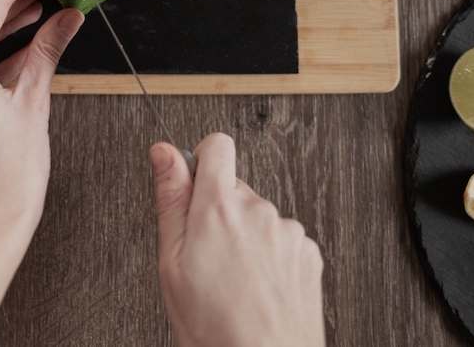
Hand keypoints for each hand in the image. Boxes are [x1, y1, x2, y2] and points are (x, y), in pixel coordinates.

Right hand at [151, 133, 325, 346]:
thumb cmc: (215, 328)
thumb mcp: (172, 264)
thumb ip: (171, 200)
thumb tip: (164, 154)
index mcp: (219, 208)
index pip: (216, 146)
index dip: (201, 163)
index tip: (193, 187)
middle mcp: (259, 211)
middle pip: (235, 189)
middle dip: (218, 214)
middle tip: (206, 260)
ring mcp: (288, 232)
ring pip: (258, 218)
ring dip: (245, 239)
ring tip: (233, 283)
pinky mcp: (308, 253)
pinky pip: (282, 240)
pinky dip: (269, 258)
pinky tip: (256, 289)